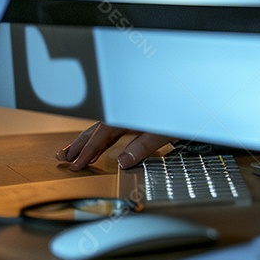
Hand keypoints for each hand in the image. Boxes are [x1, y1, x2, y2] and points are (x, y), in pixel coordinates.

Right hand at [57, 122, 174, 170]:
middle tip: (64, 157)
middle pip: (99, 127)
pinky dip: (104, 137)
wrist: (196, 96)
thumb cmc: (183, 111)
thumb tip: (122, 161)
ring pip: (105, 126)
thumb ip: (144, 146)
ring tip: (73, 151)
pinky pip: (115, 126)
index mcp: (129, 113)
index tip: (76, 164)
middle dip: (80, 142)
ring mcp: (132, 112)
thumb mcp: (165, 131)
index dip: (87, 150)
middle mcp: (127, 111)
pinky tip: (101, 147)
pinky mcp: (139, 114)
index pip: (102, 132)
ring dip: (89, 139)